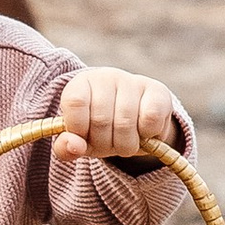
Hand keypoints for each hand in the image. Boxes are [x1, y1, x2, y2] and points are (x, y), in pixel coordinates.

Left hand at [51, 73, 181, 166]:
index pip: (75, 102)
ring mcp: (132, 81)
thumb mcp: (80, 141)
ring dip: (126, 145)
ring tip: (126, 142)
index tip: (84, 137)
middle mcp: (105, 77)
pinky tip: (144, 132)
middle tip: (109, 144)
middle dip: (105, 143)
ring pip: (125, 122)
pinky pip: (150, 119)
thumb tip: (75, 146)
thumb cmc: (99, 130)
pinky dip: (147, 135)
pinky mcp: (157, 91)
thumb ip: (66, 147)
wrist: (135, 122)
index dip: (78, 127)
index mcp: (80, 84)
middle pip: (101, 119)